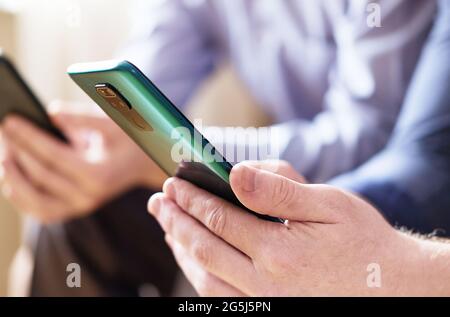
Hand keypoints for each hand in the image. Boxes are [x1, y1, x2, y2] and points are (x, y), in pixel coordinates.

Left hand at [0, 101, 165, 223]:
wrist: (144, 163)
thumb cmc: (129, 140)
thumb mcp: (112, 124)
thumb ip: (82, 117)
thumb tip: (50, 112)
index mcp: (99, 175)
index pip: (54, 157)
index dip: (29, 137)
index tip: (11, 120)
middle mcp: (89, 196)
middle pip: (40, 176)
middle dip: (17, 151)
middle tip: (5, 129)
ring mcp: (81, 207)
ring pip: (35, 200)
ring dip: (13, 177)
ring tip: (4, 155)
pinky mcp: (74, 210)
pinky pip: (40, 210)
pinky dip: (21, 196)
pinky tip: (10, 177)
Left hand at [148, 160, 447, 295]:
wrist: (390, 286)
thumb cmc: (362, 240)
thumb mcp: (328, 204)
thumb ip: (279, 189)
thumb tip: (235, 173)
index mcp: (279, 251)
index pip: (219, 220)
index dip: (192, 200)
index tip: (173, 184)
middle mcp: (265, 283)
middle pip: (204, 248)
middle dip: (176, 221)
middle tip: (159, 203)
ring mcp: (264, 303)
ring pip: (205, 277)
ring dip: (181, 249)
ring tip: (168, 228)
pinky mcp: (267, 311)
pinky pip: (220, 296)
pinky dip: (199, 274)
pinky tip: (194, 258)